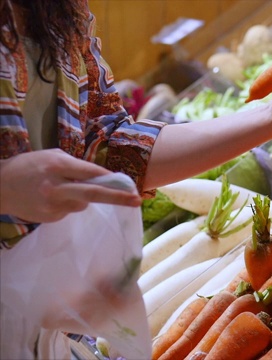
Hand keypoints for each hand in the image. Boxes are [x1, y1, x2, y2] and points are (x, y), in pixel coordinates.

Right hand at [0, 149, 141, 222]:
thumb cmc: (28, 167)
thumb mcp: (51, 157)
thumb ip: (75, 166)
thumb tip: (103, 178)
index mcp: (56, 165)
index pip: (91, 172)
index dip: (110, 178)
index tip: (128, 183)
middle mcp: (55, 186)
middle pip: (93, 193)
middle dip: (117, 197)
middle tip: (136, 200)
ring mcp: (52, 205)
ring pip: (83, 203)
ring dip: (83, 197)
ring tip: (61, 189)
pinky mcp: (50, 217)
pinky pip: (70, 210)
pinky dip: (68, 204)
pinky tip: (51, 198)